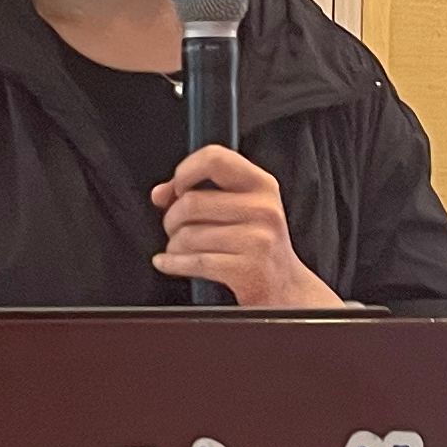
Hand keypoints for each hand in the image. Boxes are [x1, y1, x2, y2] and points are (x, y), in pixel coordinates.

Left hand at [151, 147, 340, 308]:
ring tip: (179, 249)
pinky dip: (172, 263)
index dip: (185, 171)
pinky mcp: (248, 270)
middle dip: (171, 218)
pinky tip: (168, 262)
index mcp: (262, 185)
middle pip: (191, 202)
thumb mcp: (243, 208)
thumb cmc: (258, 245)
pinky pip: (194, 262)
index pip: (215, 158)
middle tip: (174, 228)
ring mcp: (258, 239)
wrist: (286, 288)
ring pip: (188, 235)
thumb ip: (203, 191)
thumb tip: (160, 194)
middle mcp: (263, 209)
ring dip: (173, 245)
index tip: (176, 189)